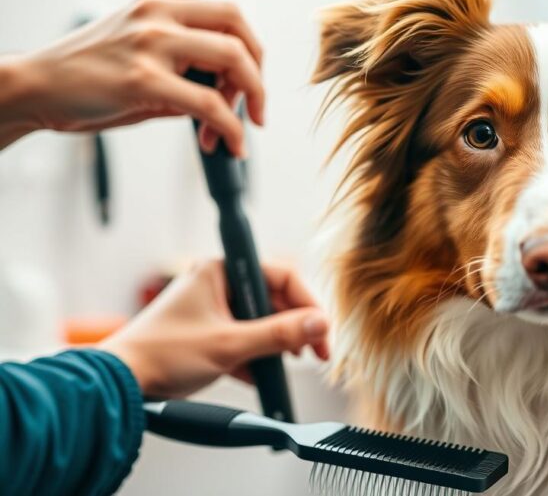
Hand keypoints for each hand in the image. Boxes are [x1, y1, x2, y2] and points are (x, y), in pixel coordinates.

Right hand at [0, 0, 263, 154]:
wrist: (34, 88)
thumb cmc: (86, 79)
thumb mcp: (141, 58)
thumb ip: (184, 69)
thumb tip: (228, 97)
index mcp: (157, 6)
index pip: (228, 15)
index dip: (252, 50)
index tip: (252, 84)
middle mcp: (157, 16)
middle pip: (238, 33)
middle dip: (257, 77)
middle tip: (256, 110)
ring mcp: (150, 45)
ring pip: (232, 61)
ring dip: (249, 99)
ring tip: (238, 131)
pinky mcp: (142, 80)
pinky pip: (208, 103)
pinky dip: (231, 126)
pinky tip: (231, 143)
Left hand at [99, 260, 329, 397]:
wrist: (118, 384)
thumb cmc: (161, 354)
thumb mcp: (230, 345)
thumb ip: (279, 334)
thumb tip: (319, 325)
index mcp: (220, 271)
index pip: (281, 275)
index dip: (306, 302)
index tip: (321, 328)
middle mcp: (216, 284)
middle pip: (273, 300)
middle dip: (293, 328)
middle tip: (313, 351)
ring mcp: (211, 309)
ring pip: (259, 322)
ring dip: (274, 345)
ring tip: (285, 364)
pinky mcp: (206, 333)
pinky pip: (243, 338)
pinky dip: (254, 356)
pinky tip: (258, 375)